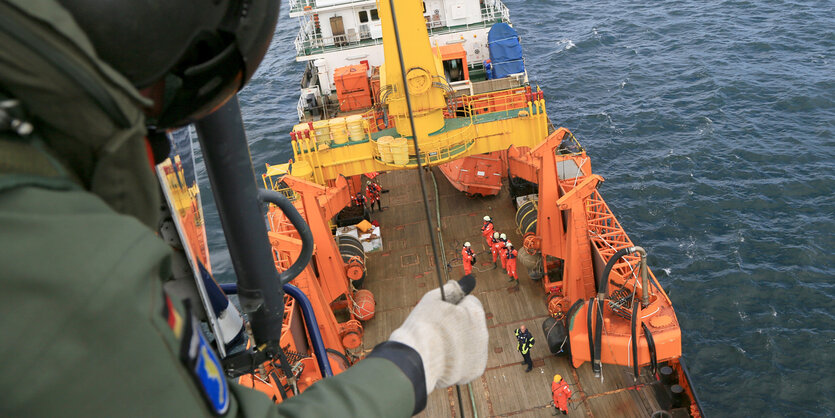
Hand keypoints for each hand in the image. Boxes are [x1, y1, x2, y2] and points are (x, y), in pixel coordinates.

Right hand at [389, 275, 487, 392]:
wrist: (416, 360)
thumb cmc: (422, 327)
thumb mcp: (433, 299)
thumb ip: (451, 289)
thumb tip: (466, 281)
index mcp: (475, 312)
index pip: (470, 302)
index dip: (454, 306)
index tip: (442, 314)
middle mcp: (483, 333)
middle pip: (472, 323)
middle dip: (459, 325)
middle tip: (438, 331)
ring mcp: (480, 354)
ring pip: (471, 343)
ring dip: (460, 343)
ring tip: (439, 346)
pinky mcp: (475, 371)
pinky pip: (468, 361)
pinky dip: (459, 361)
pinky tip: (444, 359)